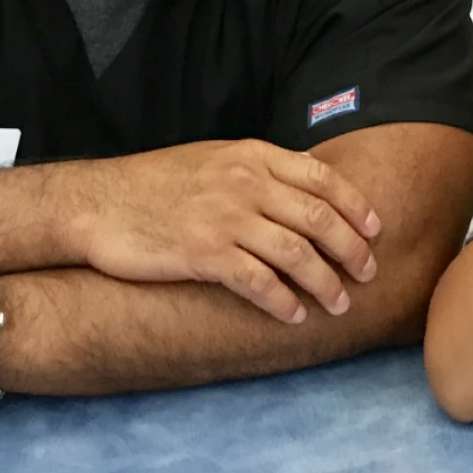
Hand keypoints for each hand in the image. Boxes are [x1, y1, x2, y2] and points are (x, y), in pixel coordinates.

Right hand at [72, 140, 380, 324]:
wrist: (97, 203)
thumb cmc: (153, 184)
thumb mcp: (212, 160)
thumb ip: (257, 170)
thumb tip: (302, 187)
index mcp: (252, 156)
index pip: (322, 179)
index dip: (356, 206)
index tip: (375, 230)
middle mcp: (246, 183)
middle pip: (320, 219)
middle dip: (352, 250)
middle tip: (368, 274)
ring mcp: (226, 217)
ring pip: (298, 254)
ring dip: (326, 283)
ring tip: (340, 304)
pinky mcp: (204, 253)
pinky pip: (260, 282)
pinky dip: (284, 302)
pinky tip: (295, 316)